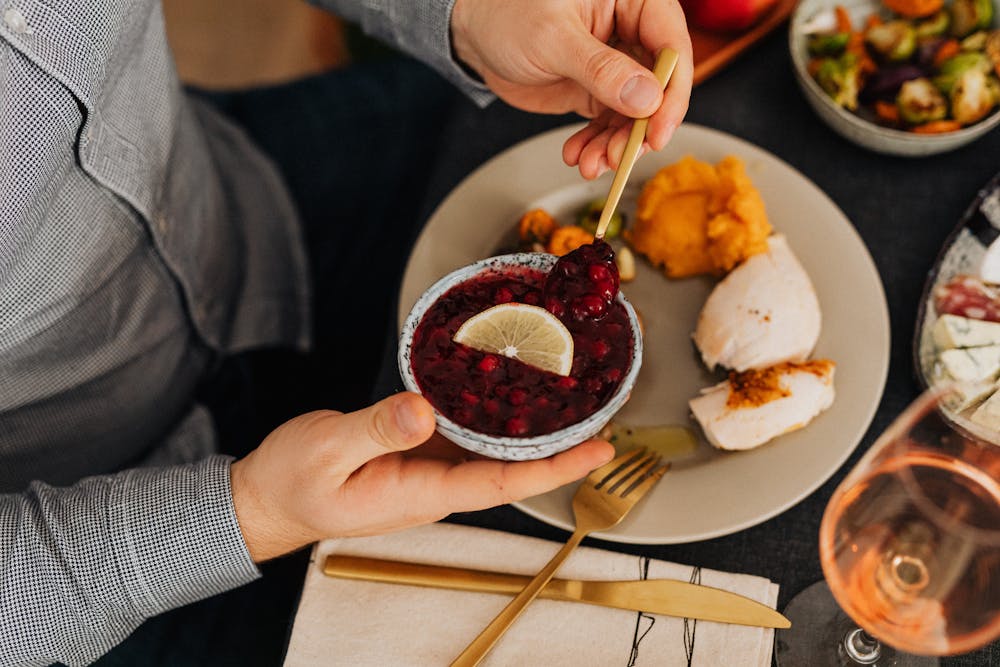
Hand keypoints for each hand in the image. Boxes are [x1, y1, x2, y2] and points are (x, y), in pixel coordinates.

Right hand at [230, 392, 613, 561]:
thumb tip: (424, 407)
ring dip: (531, 429)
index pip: (503, 482)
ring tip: (572, 398)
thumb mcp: (328, 450)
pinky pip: (464, 435)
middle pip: (511, 467)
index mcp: (421, 493)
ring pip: (491, 450)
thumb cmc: (292, 482)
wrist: (267, 498)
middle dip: (560, 447)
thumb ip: (376, 429)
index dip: (555, 466)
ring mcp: (426, 470)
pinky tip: (505, 388)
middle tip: (604, 413)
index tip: (599, 449)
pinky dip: (490, 414)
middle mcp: (434, 485)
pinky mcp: (415, 452)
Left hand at [451, 0, 692, 178]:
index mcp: (632, 1)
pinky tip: (579, 156)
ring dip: (616, 145)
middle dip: (639, 129)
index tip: (658, 130)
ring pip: (634, 113)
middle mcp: (631, 33)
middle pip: (658, 87)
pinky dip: (596, 146)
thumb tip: (647, 97)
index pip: (671, 46)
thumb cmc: (508, 15)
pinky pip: (609, 125)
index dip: (672, 93)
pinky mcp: (597, 92)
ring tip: (591, 162)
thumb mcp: (554, 39)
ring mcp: (616, 67)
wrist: (474, 36)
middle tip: (619, 155)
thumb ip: (601, 69)